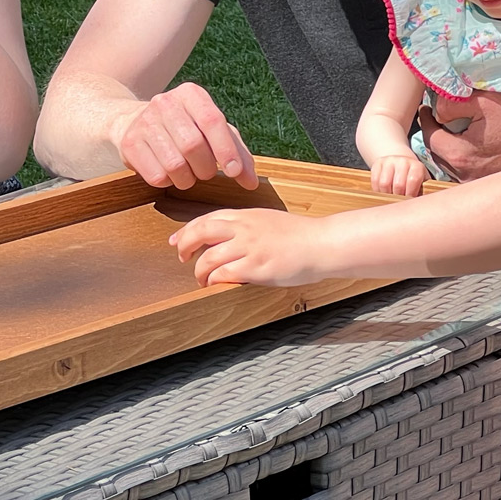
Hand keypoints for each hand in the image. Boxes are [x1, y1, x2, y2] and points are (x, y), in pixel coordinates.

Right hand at [113, 82, 256, 189]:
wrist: (133, 122)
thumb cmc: (183, 129)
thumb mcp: (212, 132)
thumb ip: (237, 152)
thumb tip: (251, 182)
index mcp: (191, 94)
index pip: (212, 121)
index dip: (226, 149)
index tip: (234, 172)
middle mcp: (165, 103)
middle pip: (193, 146)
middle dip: (206, 168)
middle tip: (206, 171)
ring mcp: (144, 122)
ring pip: (175, 165)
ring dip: (187, 179)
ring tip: (187, 173)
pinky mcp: (129, 143)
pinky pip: (157, 176)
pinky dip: (168, 182)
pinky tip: (168, 173)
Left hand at [170, 207, 332, 286]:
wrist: (323, 243)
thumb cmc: (301, 235)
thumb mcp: (268, 221)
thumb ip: (247, 226)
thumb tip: (228, 236)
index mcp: (247, 215)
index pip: (208, 218)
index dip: (188, 229)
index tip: (177, 239)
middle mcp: (245, 228)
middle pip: (201, 231)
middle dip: (185, 244)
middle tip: (181, 257)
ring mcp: (250, 247)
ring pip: (209, 257)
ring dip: (199, 271)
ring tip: (201, 279)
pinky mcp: (257, 267)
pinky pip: (225, 273)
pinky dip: (215, 280)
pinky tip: (216, 284)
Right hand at [370, 154, 428, 196]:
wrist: (401, 164)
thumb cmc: (413, 179)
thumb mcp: (421, 183)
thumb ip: (421, 193)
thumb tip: (418, 206)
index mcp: (417, 166)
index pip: (413, 180)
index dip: (410, 194)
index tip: (409, 201)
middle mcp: (403, 161)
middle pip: (398, 184)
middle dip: (398, 196)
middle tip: (399, 201)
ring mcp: (389, 161)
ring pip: (384, 183)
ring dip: (386, 194)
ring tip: (390, 197)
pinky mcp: (378, 163)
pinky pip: (375, 180)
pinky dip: (377, 190)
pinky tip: (383, 192)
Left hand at [420, 92, 500, 181]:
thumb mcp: (486, 103)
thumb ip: (453, 104)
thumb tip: (437, 111)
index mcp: (461, 156)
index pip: (429, 138)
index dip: (426, 121)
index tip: (426, 110)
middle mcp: (466, 176)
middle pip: (437, 155)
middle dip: (434, 136)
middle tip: (436, 120)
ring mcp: (478, 184)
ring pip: (450, 166)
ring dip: (447, 150)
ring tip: (451, 133)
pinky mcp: (491, 186)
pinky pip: (466, 174)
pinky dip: (462, 161)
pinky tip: (470, 148)